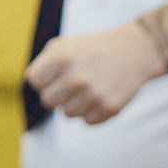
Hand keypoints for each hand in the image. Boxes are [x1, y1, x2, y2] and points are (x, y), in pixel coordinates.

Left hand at [25, 23, 166, 124]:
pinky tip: (102, 95)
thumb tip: (34, 88)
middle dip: (58, 93)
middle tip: (74, 82)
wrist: (133, 52)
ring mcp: (93, 94)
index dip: (45, 78)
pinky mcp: (108, 107)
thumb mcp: (63, 46)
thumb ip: (42, 65)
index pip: (35, 82)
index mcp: (61, 57)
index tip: (58, 72)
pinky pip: (87, 121)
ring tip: (90, 87)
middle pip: (48, 101)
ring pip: (67, 114)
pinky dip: (93, 111)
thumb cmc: (92, 50)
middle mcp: (75, 76)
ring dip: (76, 103)